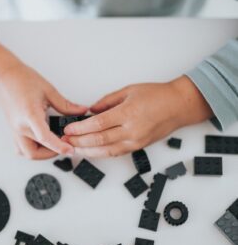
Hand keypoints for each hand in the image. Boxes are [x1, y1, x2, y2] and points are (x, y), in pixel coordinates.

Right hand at [0, 37, 86, 159]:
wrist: (3, 77)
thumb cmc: (22, 80)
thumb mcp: (48, 91)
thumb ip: (66, 105)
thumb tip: (81, 111)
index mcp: (30, 115)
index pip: (45, 138)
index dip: (59, 147)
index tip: (70, 150)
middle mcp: (20, 126)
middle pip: (35, 153)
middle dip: (52, 153)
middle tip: (64, 145)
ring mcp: (15, 130)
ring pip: (27, 153)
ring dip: (41, 154)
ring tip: (54, 144)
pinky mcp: (14, 130)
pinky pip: (21, 148)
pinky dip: (33, 149)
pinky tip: (42, 141)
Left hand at [63, 76, 212, 157]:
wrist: (178, 106)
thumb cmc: (157, 95)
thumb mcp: (129, 91)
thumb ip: (107, 102)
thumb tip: (91, 110)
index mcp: (128, 113)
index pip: (98, 124)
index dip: (80, 128)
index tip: (69, 128)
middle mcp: (132, 130)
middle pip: (99, 139)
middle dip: (79, 141)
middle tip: (66, 140)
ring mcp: (136, 141)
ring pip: (106, 150)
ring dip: (88, 151)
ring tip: (74, 148)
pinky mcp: (139, 147)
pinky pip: (117, 153)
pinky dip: (102, 153)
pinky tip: (91, 152)